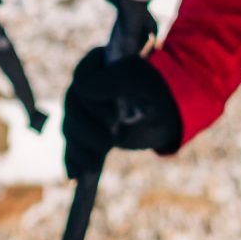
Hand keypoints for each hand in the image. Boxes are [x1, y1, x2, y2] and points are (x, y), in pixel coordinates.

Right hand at [61, 50, 181, 179]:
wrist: (170, 111)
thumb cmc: (157, 90)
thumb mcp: (140, 80)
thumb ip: (113, 78)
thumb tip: (83, 88)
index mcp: (97, 64)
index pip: (81, 80)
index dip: (93, 100)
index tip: (115, 117)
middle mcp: (86, 87)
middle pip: (71, 108)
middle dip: (86, 130)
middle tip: (110, 141)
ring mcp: (85, 111)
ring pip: (70, 129)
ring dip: (80, 148)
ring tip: (95, 163)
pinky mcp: (88, 133)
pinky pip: (73, 146)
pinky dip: (72, 161)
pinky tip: (75, 175)